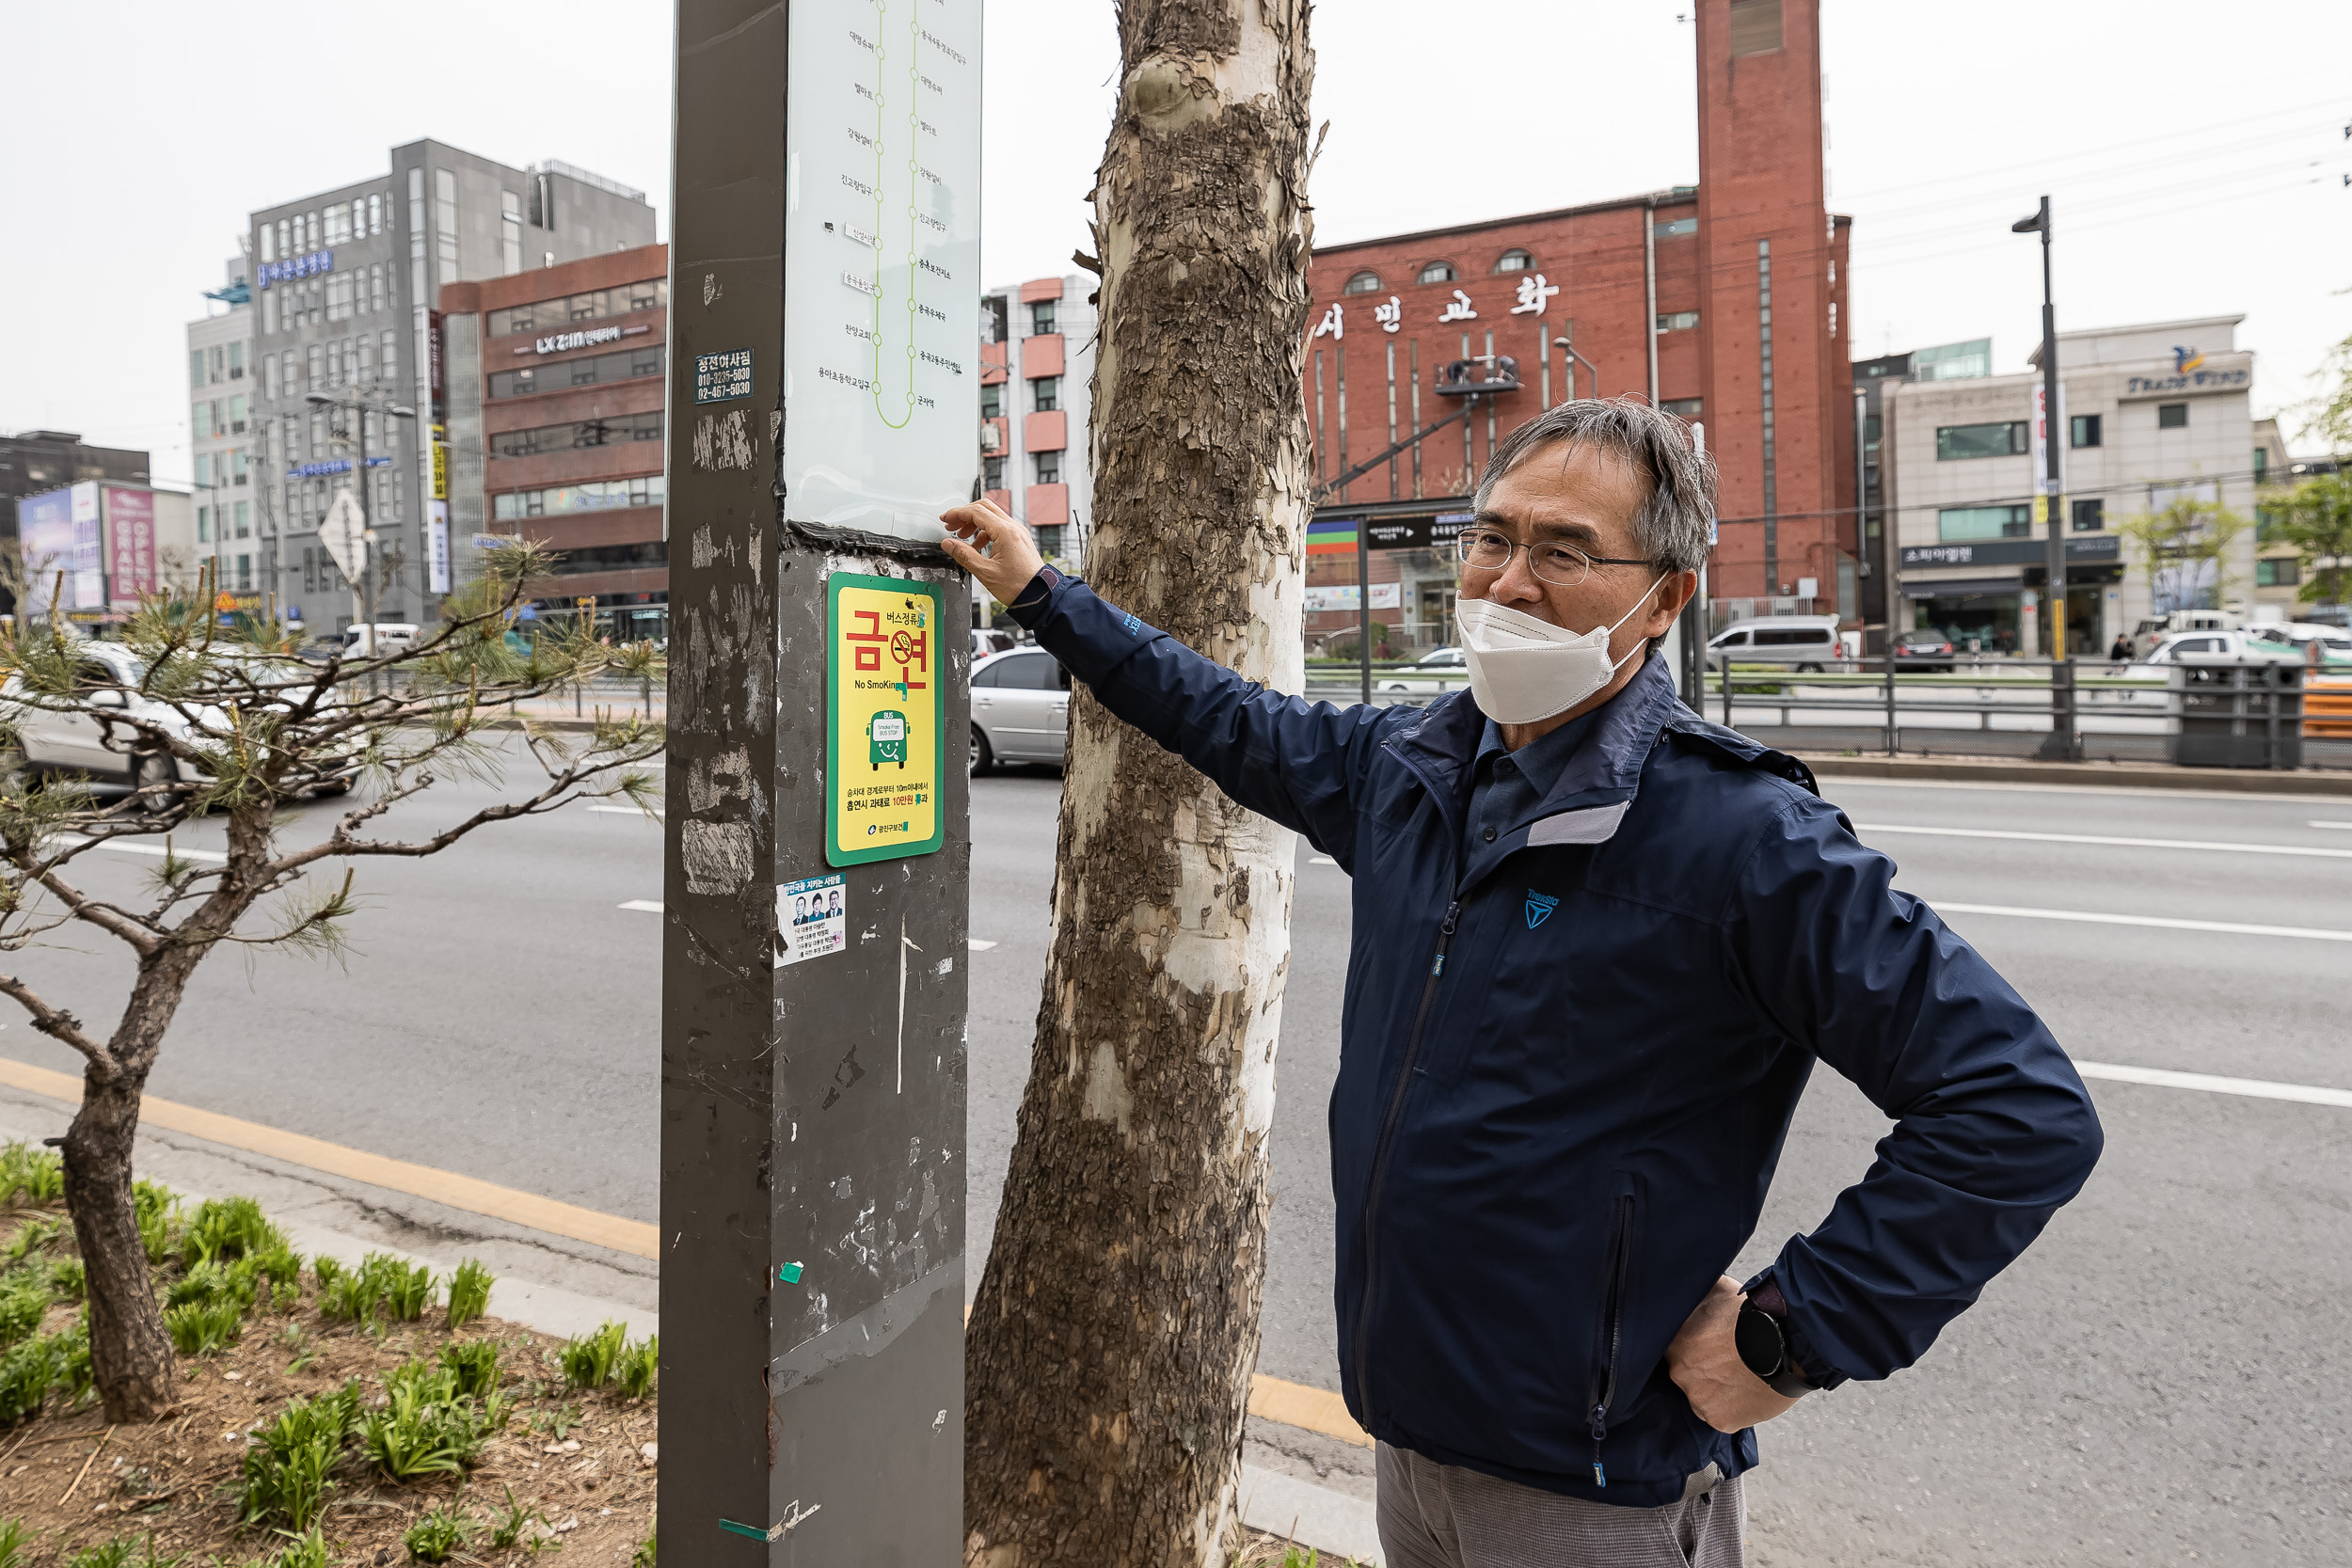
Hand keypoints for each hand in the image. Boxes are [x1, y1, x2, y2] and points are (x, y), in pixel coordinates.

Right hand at [939, 499, 1045, 606]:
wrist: (1039, 595)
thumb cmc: (1018, 586)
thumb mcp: (985, 572)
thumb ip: (964, 555)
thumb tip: (948, 544)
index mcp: (1006, 532)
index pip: (976, 512)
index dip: (957, 513)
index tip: (945, 518)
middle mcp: (1014, 528)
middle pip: (984, 508)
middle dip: (965, 515)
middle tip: (951, 525)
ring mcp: (1018, 533)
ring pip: (992, 517)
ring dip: (974, 523)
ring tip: (962, 537)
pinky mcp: (1019, 540)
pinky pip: (999, 528)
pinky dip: (984, 532)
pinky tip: (977, 546)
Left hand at [1665, 1275, 1800, 1434]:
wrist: (1784, 1343)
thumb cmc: (1751, 1315)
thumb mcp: (1716, 1288)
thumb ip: (1696, 1293)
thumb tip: (1686, 1285)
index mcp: (1673, 1342)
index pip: (1672, 1349)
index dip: (1690, 1347)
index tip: (1704, 1345)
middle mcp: (1679, 1372)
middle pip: (1686, 1374)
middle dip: (1702, 1368)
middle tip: (1725, 1361)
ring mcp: (1698, 1399)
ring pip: (1702, 1397)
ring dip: (1716, 1389)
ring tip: (1739, 1376)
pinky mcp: (1720, 1420)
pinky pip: (1720, 1416)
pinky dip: (1732, 1407)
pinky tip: (1745, 1391)